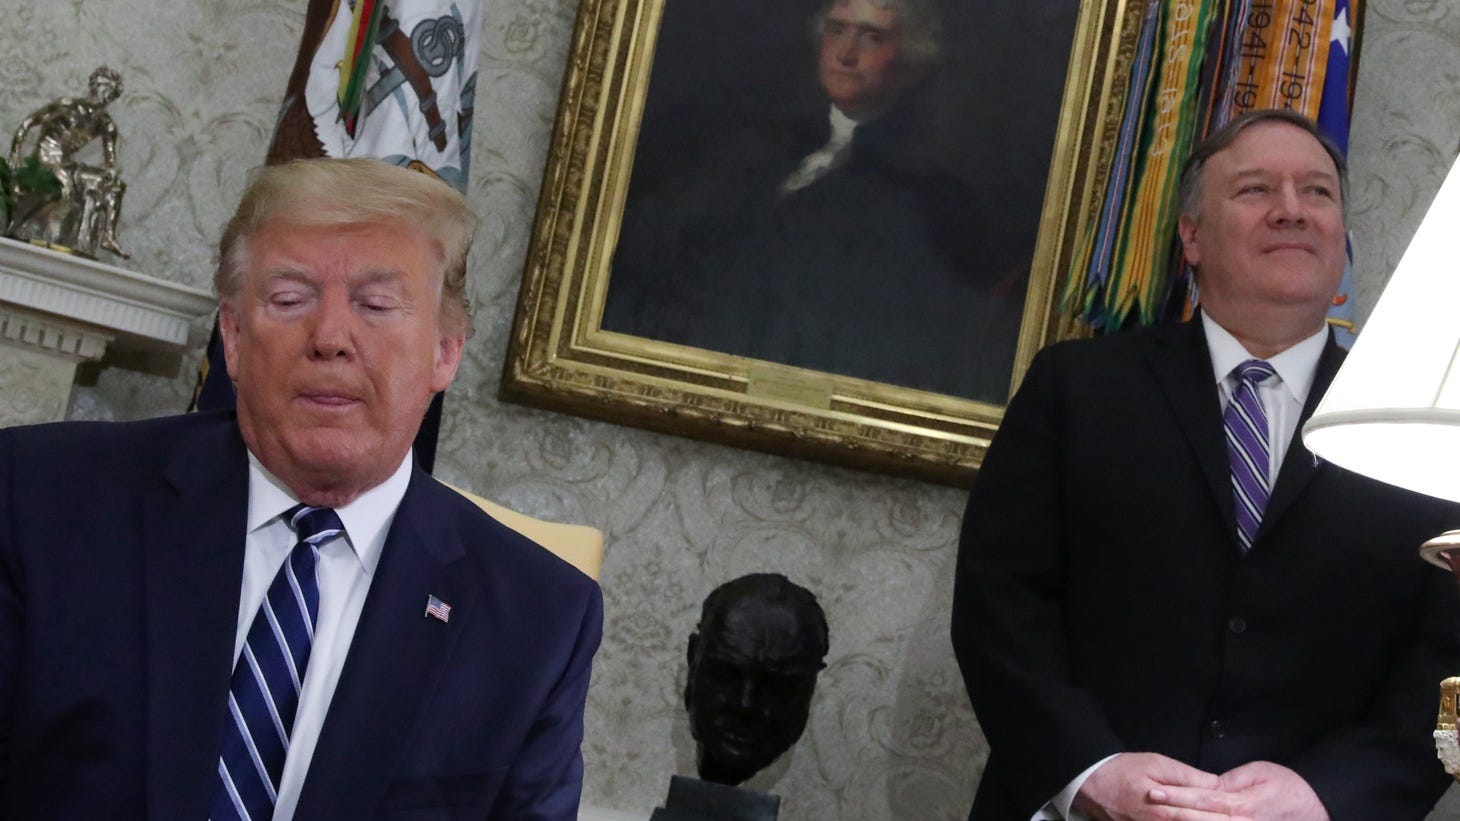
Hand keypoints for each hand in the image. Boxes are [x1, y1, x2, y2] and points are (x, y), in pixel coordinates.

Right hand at [1074, 753, 1251, 820]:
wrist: (1089, 783)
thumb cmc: (1124, 770)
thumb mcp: (1157, 764)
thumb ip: (1189, 778)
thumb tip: (1218, 786)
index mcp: (1168, 812)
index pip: (1207, 818)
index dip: (1230, 819)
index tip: (1250, 817)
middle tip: (1248, 820)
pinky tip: (1199, 820)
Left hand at [1149, 761, 1324, 820]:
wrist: (1316, 809)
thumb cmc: (1289, 787)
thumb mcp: (1259, 773)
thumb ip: (1229, 781)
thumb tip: (1207, 785)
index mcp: (1241, 805)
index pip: (1201, 799)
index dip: (1175, 796)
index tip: (1153, 792)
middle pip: (1198, 820)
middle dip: (1171, 813)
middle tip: (1147, 805)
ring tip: (1159, 817)